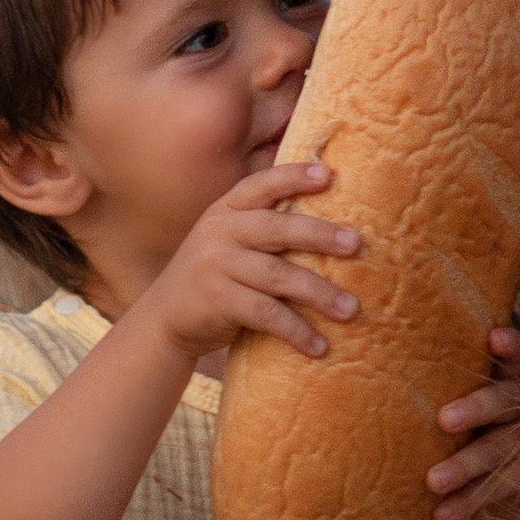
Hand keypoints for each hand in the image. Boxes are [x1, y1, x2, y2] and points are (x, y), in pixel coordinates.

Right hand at [138, 161, 360, 363]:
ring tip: (351, 309)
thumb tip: (334, 226)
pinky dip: (296, 331)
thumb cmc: (216, 276)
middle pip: (277, 228)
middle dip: (320, 235)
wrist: (164, 319)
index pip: (260, 186)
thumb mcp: (229, 241)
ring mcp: (215, 266)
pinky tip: (319, 345)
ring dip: (319, 294)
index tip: (329, 174)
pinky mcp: (217, 301)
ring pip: (278, 275)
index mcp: (226, 211)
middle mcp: (218, 232)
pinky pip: (266, 314)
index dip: (293, 177)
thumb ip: (264, 229)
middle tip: (356, 244)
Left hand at [428, 327, 519, 519]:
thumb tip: (366, 362)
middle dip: (476, 409)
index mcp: (508, 379)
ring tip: (433, 480)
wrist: (517, 467)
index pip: (515, 356)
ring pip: (500, 450)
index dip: (510, 347)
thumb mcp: (463, 395)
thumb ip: (437, 383)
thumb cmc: (470, 420)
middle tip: (443, 419)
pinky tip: (441, 513)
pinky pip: (495, 490)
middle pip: (505, 401)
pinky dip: (468, 501)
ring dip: (466, 465)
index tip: (494, 337)